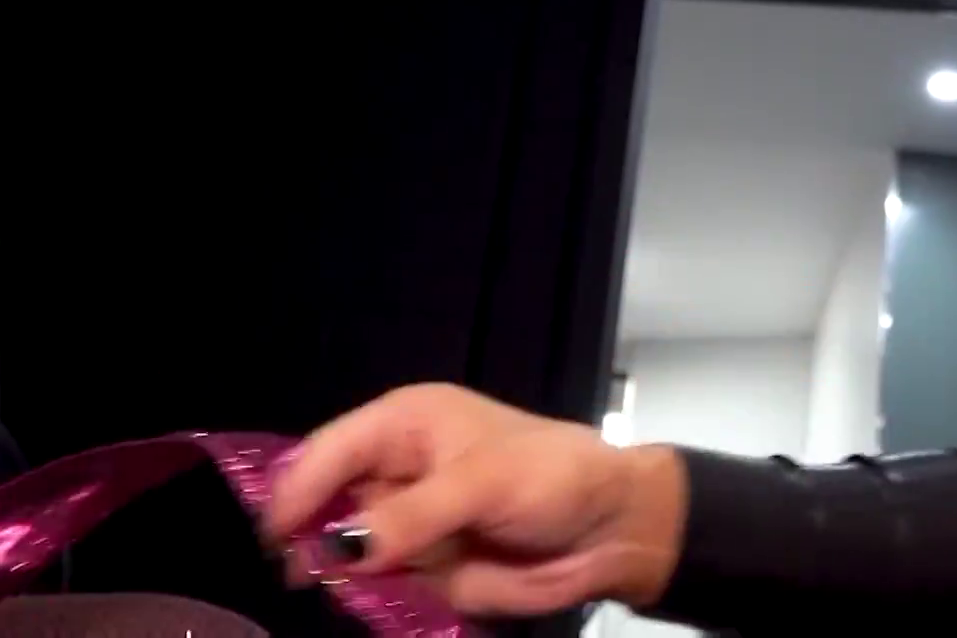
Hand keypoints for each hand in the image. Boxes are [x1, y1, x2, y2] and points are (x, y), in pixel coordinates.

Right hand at [264, 383, 685, 616]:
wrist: (610, 528)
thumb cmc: (555, 478)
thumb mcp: (485, 482)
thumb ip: (412, 515)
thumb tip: (340, 547)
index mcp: (404, 425)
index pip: (329, 451)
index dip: (296, 488)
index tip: (274, 534)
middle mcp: (394, 471)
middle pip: (322, 504)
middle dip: (305, 537)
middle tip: (297, 573)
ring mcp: (404, 523)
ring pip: (341, 552)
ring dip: (335, 576)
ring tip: (329, 591)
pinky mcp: (419, 568)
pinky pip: (374, 588)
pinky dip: (366, 599)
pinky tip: (366, 603)